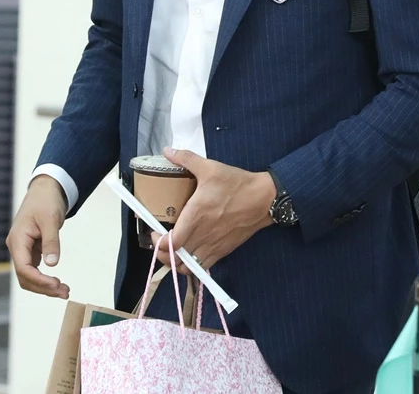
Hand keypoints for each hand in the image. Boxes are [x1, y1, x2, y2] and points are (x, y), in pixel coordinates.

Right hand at [6, 175, 69, 298]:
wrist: (46, 188)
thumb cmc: (46, 200)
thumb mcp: (51, 219)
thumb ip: (51, 241)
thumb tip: (52, 264)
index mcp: (17, 240)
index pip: (23, 268)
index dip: (39, 280)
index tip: (56, 284)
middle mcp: (17, 247)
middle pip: (25, 277)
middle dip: (43, 287)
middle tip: (64, 292)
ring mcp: (23, 249)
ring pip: (29, 276)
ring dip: (44, 286)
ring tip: (64, 291)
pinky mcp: (31, 249)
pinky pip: (34, 269)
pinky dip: (45, 278)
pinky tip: (57, 283)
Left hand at [153, 148, 275, 273]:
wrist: (264, 199)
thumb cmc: (236, 184)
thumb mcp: (210, 167)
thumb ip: (186, 158)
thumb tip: (167, 150)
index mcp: (196, 215)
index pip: (172, 242)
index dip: (158, 242)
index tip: (154, 231)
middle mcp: (203, 235)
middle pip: (175, 259)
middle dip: (162, 253)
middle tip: (160, 240)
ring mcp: (214, 246)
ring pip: (188, 268)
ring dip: (176, 262)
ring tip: (173, 249)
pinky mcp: (224, 251)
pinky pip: (203, 268)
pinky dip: (192, 265)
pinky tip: (190, 252)